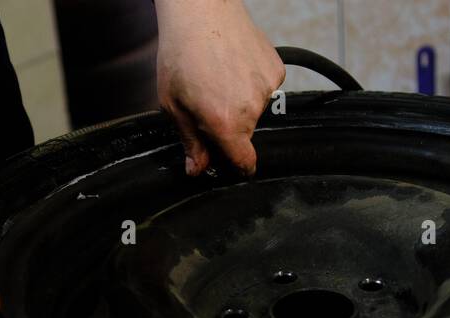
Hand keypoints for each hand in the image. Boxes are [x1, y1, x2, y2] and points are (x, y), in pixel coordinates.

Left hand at [154, 0, 284, 175]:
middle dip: (228, 127)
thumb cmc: (181, 52)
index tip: (233, 166)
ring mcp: (266, 89)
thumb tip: (197, 169)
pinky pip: (265, 88)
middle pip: (245, 135)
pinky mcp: (276, 70)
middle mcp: (250, 110)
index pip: (245, 163)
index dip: (238, 168)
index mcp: (225, 124)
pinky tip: (234, 66)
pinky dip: (252, 82)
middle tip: (207, 101)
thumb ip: (190, 141)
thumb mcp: (173, 104)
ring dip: (240, 102)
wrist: (201, 10)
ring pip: (255, 111)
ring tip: (219, 77)